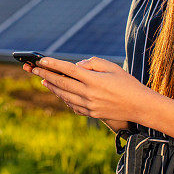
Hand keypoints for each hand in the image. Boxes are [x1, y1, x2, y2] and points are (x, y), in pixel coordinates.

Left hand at [22, 56, 147, 121]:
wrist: (140, 106)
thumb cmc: (127, 83)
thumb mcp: (112, 67)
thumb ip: (92, 63)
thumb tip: (76, 65)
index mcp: (94, 80)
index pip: (69, 70)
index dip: (53, 64)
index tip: (41, 59)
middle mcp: (89, 94)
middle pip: (62, 83)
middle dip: (45, 75)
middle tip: (34, 69)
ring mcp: (89, 106)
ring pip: (64, 95)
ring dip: (51, 87)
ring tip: (43, 80)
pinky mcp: (91, 114)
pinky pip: (72, 105)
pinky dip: (63, 98)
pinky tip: (59, 92)